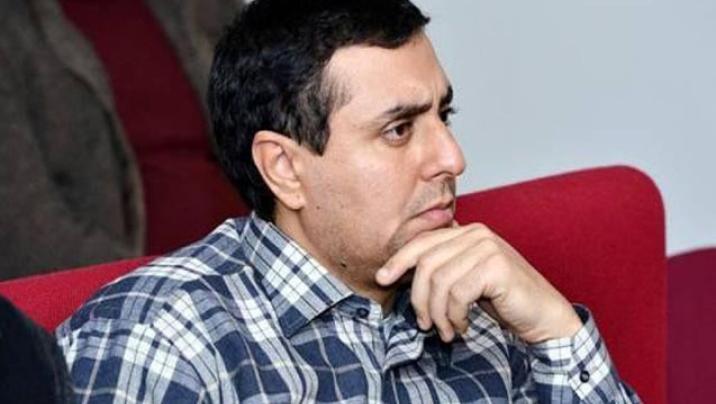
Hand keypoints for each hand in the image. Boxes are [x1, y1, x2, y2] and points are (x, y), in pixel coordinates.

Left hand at [375, 222, 581, 343]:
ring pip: (439, 280)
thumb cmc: (502, 300)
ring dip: (439, 313)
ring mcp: (487, 247)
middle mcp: (476, 233)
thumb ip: (441, 269)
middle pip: (426, 263)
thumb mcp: (465, 281)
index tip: (381, 279)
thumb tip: (398, 272)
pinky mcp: (496, 266)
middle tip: (424, 324)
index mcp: (466, 232)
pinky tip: (463, 326)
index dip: (398, 260)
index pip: (422, 242)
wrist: (542, 315)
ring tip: (446, 331)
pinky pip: (458, 293)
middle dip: (419, 298)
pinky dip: (455, 315)